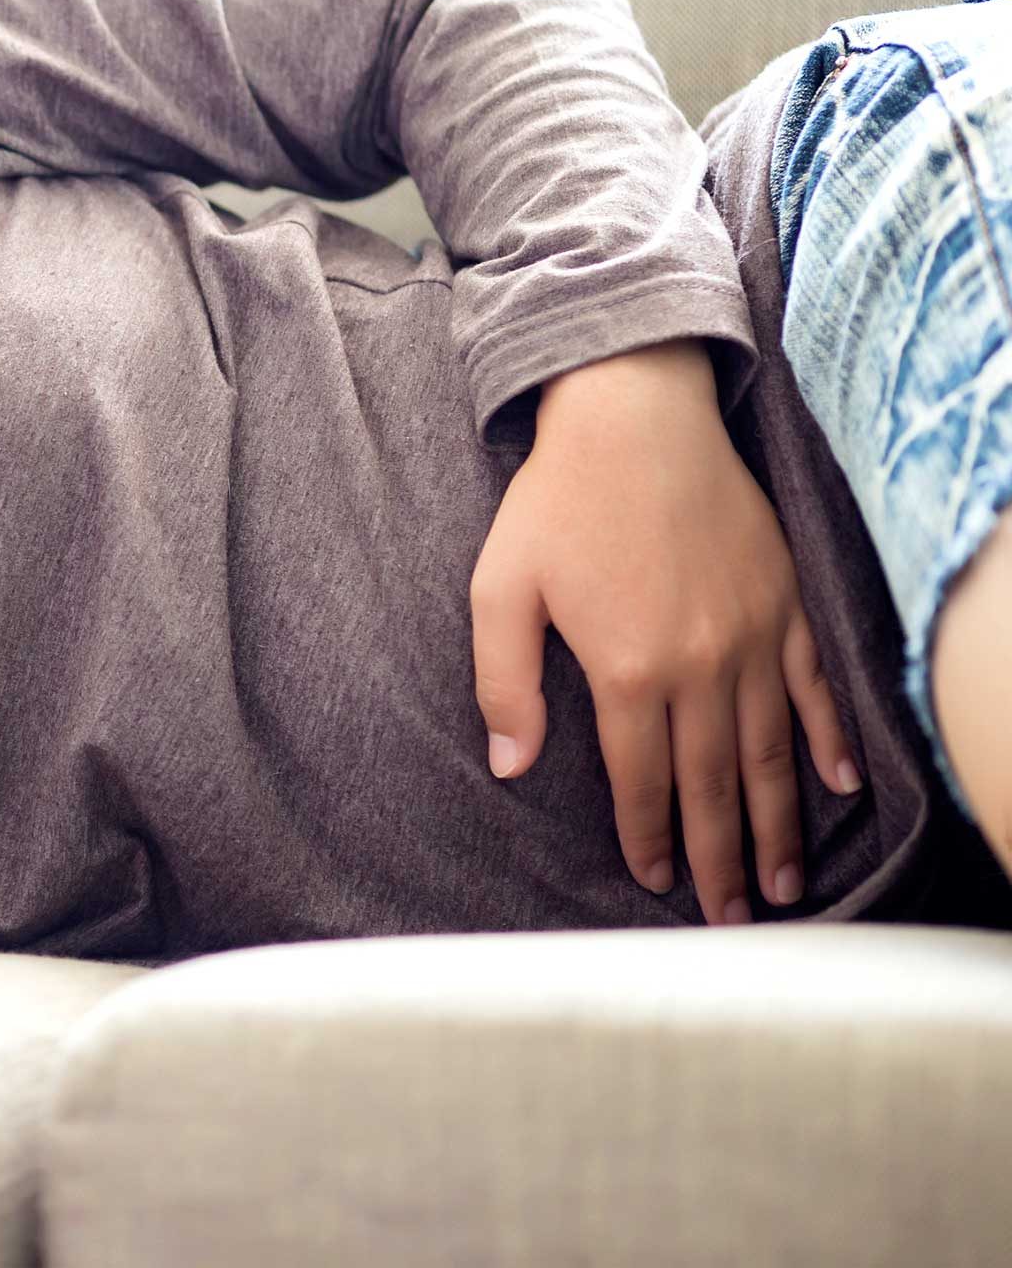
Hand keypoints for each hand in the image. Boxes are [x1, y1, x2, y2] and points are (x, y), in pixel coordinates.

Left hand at [470, 340, 861, 923]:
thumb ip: (501, 681)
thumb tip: (508, 763)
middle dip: (721, 858)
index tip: (653, 881)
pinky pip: (814, 687)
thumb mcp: (499, 589)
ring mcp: (753, 635)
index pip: (643, 779)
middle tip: (734, 917)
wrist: (634, 418)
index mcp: (628, 669)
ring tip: (786, 883)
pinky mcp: (786, 603)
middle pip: (714, 783)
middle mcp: (701, 663)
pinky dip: (829, 740)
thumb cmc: (556, 502)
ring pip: (771, 751)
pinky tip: (837, 787)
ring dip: (778, 823)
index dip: (649, 837)